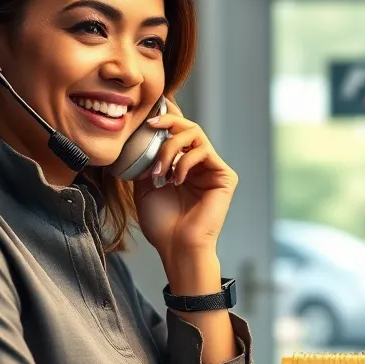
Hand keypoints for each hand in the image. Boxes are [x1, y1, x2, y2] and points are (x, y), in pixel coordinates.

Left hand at [133, 100, 237, 264]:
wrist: (176, 246)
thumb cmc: (162, 224)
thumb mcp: (144, 186)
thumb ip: (146, 160)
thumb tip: (140, 137)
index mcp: (183, 165)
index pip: (177, 133)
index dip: (166, 118)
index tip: (147, 116)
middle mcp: (200, 164)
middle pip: (187, 126)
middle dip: (166, 124)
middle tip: (150, 126)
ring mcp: (213, 169)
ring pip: (194, 134)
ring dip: (170, 147)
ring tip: (159, 170)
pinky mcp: (224, 176)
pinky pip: (204, 151)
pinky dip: (185, 161)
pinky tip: (176, 180)